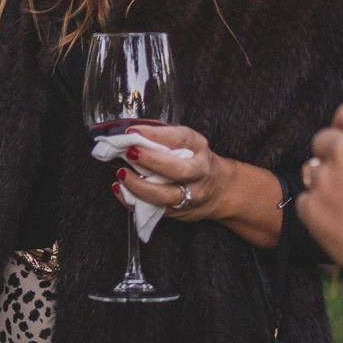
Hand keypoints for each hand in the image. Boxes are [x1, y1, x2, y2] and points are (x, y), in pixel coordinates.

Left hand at [114, 122, 231, 223]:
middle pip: (177, 170)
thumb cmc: (197, 161)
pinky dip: (133, 200)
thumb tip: (134, 131)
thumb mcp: (190, 143)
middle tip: (129, 153)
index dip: (156, 135)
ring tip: (122, 174)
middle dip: (151, 161)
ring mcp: (190, 196)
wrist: (221, 191)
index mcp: (200, 149)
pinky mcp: (178, 212)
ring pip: (165, 195)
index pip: (181, 139)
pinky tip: (121, 190)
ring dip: (139, 186)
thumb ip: (166, 137)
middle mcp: (198, 173)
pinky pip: (153, 209)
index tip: (134, 131)